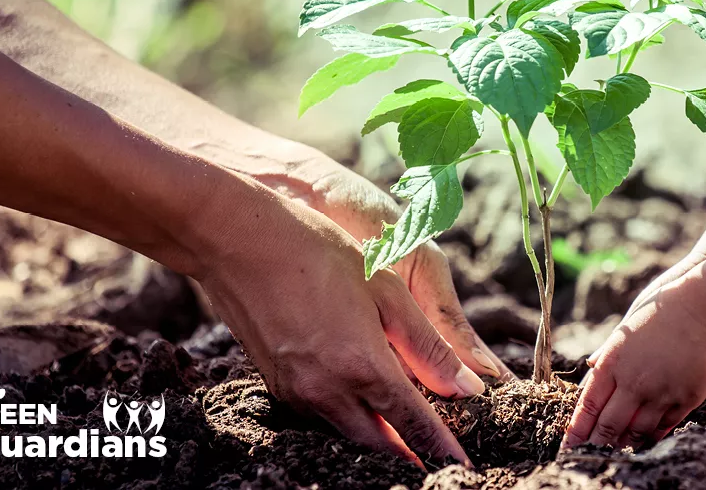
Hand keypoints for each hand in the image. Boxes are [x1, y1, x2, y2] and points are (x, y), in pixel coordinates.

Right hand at [192, 179, 483, 464]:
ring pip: (349, 433)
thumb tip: (467, 388)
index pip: (413, 426)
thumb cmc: (319, 253)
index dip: (441, 448)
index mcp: (362, 367)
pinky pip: (323, 416)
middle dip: (410, 450)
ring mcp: (297, 393)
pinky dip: (349, 417)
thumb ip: (429, 347)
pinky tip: (362, 396)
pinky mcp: (277, 387)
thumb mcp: (388, 291)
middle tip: (437, 447)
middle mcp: (327, 392)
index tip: (462, 464)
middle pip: (380, 443)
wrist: (238, 241)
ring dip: (379, 436)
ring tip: (407, 427)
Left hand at [562, 275, 705, 449]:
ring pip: (637, 430)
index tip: (570, 445)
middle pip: (609, 425)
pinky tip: (647, 438)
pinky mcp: (686, 397)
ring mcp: (661, 392)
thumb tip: (592, 370)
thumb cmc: (662, 309)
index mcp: (613, 362)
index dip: (577, 430)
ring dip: (626, 442)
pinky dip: (653, 434)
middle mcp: (634, 382)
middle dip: (597, 443)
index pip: (588, 405)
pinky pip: (665, 425)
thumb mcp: (626, 328)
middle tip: (591, 454)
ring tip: (618, 449)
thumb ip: (608, 353)